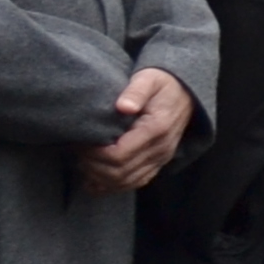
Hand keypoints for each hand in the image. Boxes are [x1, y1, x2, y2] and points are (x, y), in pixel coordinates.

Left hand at [77, 67, 190, 193]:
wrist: (186, 91)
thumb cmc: (162, 83)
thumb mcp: (149, 78)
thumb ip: (136, 91)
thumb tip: (123, 106)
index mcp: (157, 129)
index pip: (119, 155)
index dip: (94, 154)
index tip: (79, 143)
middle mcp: (162, 148)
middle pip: (119, 173)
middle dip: (93, 167)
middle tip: (77, 152)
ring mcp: (162, 158)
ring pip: (126, 182)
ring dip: (100, 178)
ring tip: (84, 163)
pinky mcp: (159, 163)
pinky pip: (135, 182)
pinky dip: (113, 185)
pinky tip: (96, 180)